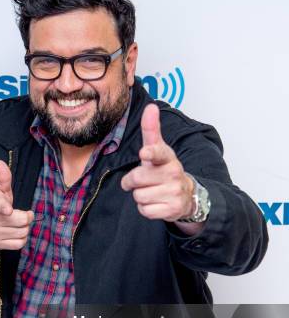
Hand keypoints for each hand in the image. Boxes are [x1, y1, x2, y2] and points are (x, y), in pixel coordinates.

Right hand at [0, 160, 33, 253]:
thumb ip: (3, 177)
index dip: (4, 207)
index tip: (8, 210)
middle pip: (22, 221)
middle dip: (27, 217)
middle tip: (24, 214)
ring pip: (23, 232)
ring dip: (24, 228)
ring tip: (18, 223)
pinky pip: (20, 243)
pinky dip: (21, 238)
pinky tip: (16, 232)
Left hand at [121, 104, 194, 221]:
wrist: (186, 195)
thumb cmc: (164, 169)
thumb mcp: (159, 150)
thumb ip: (151, 130)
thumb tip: (150, 106)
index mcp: (167, 157)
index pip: (158, 152)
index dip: (150, 152)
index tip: (144, 153)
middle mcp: (173, 173)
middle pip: (136, 178)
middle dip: (132, 182)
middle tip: (142, 181)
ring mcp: (174, 192)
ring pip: (139, 196)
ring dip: (140, 196)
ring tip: (151, 191)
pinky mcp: (172, 210)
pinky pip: (145, 211)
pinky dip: (146, 209)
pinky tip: (155, 203)